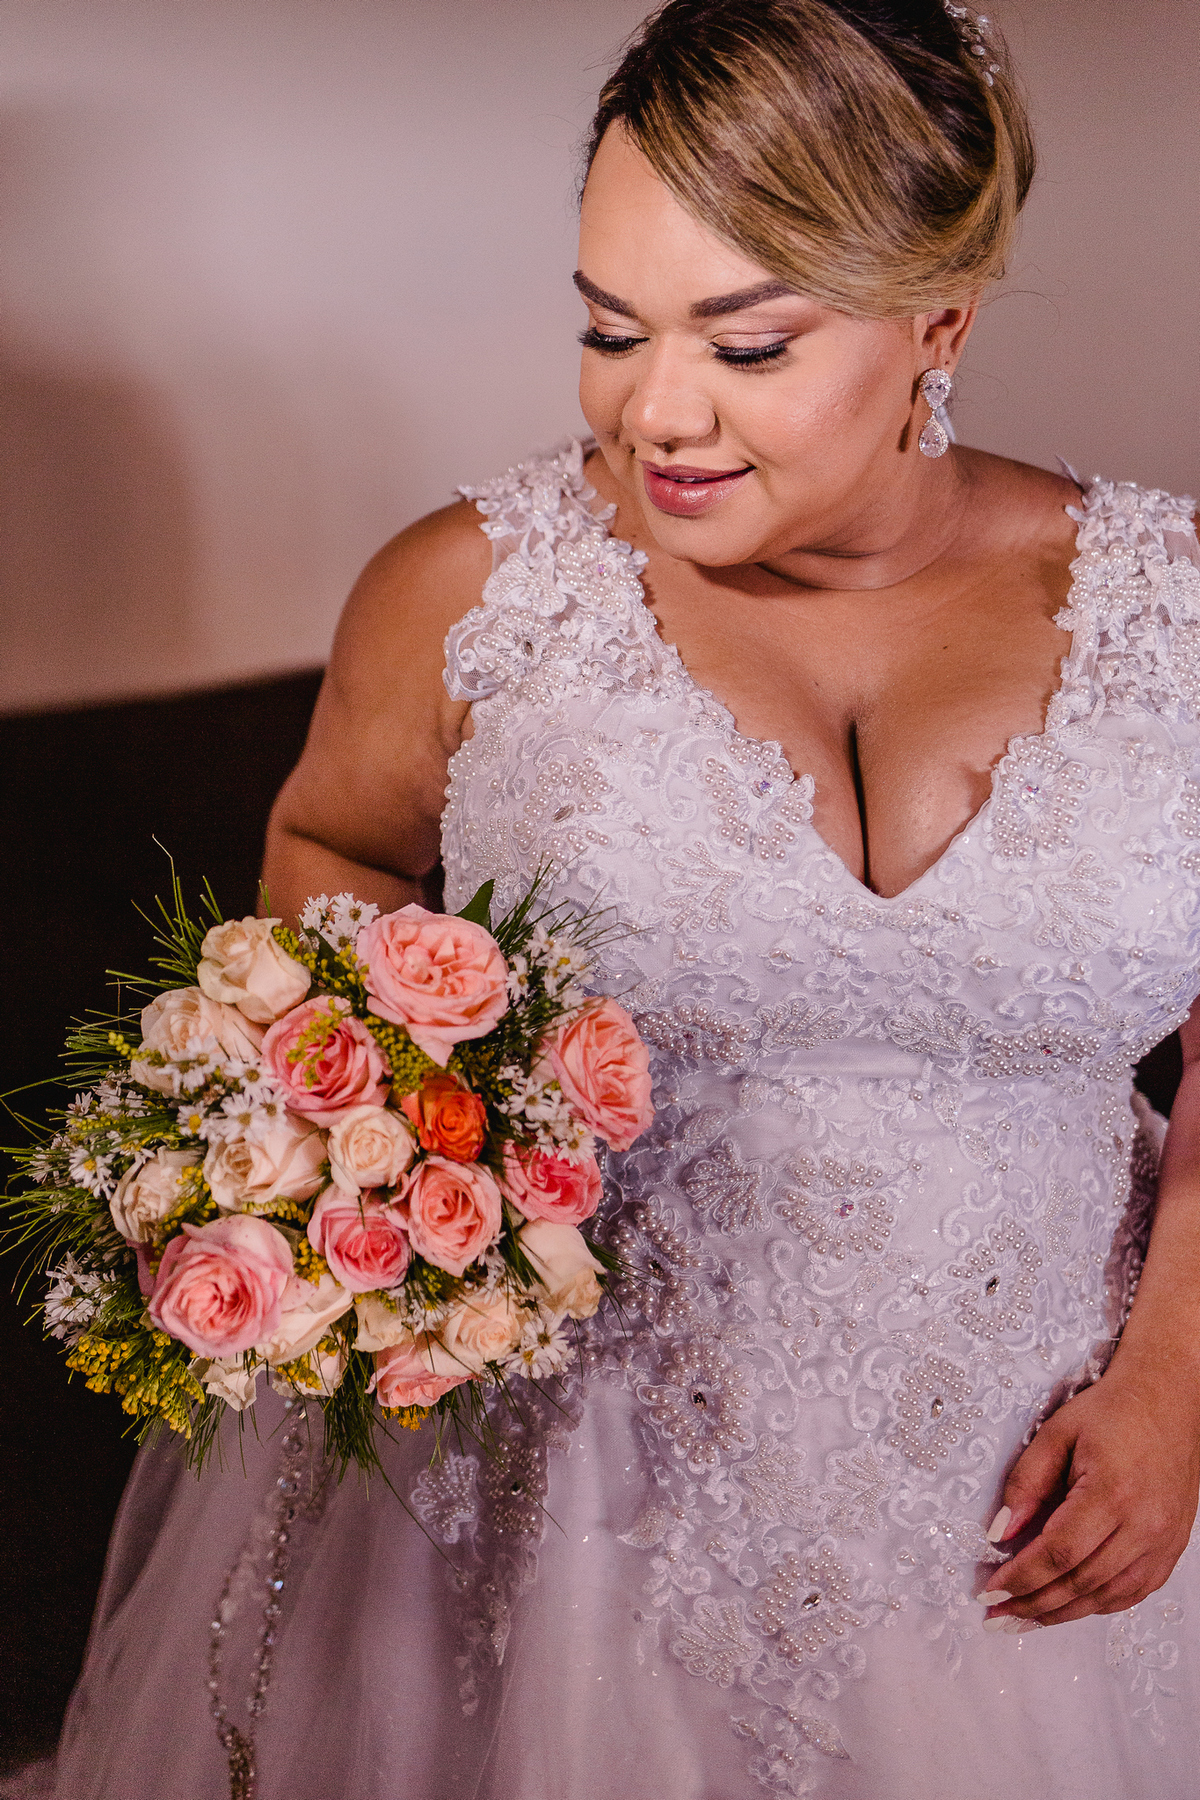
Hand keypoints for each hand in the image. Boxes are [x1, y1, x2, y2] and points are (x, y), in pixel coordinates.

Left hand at [979, 1368, 1199, 1628]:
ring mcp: (1163, 1542)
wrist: (1168, 1400)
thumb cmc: (1112, 1411)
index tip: (990, 1592)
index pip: (1059, 1553)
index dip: (1022, 1578)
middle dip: (1034, 1603)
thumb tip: (1000, 1533)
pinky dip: (1097, 1605)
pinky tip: (1069, 1606)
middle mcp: (1144, 1524)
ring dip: (1063, 1613)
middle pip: (1082, 1582)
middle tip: (998, 1616)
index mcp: (1112, 1492)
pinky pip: (1132, 1592)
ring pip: (1108, 1596)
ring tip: (1025, 1618)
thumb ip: (1026, 1483)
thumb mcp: (1055, 1433)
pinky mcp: (1171, 1548)